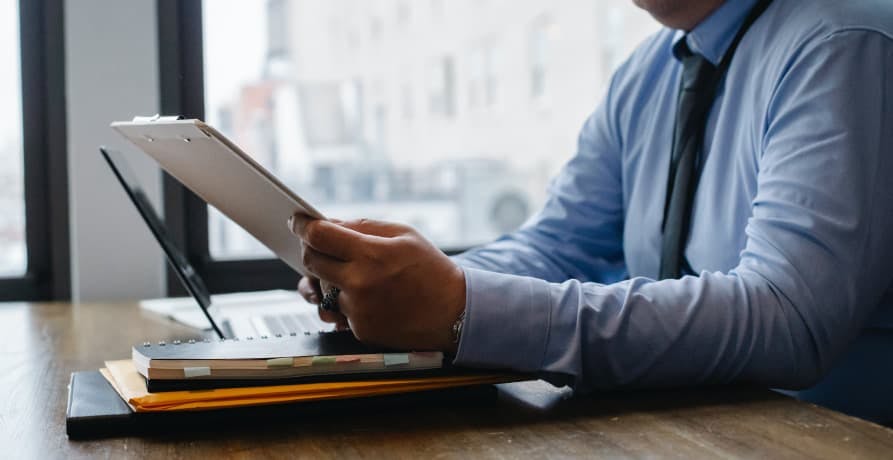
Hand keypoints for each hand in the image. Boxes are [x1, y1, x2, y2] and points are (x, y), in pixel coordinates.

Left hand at [290, 215, 465, 352]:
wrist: (455, 312)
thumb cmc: (431, 269)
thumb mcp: (404, 234)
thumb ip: (363, 226)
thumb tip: (329, 223)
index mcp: (371, 254)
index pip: (319, 235)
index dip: (303, 225)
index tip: (297, 221)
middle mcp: (359, 284)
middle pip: (312, 262)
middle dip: (310, 249)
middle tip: (318, 244)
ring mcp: (358, 311)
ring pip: (320, 289)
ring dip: (326, 278)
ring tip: (344, 272)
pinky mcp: (360, 330)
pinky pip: (338, 311)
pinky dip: (346, 301)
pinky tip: (366, 296)